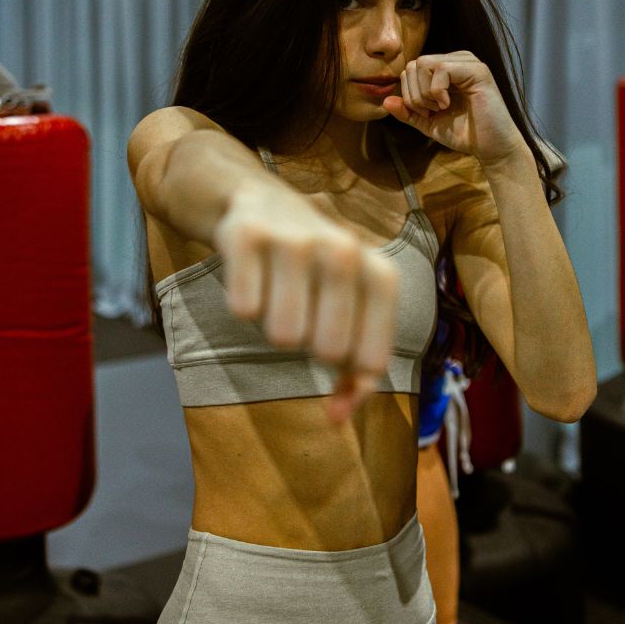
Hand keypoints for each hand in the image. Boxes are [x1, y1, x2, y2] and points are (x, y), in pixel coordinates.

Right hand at [211, 179, 398, 423]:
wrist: (262, 204)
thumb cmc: (317, 275)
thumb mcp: (353, 314)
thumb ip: (356, 374)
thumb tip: (336, 419)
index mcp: (380, 274)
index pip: (370, 361)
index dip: (349, 372)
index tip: (336, 355)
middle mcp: (344, 250)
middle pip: (326, 351)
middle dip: (308, 346)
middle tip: (303, 315)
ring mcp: (295, 240)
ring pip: (283, 335)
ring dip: (275, 327)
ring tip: (279, 297)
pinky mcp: (246, 236)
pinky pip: (244, 309)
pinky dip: (244, 305)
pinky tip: (252, 279)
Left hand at [382, 51, 525, 165]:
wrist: (490, 148)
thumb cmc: (464, 134)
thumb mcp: (429, 123)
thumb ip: (408, 112)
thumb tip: (385, 101)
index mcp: (445, 69)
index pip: (411, 69)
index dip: (409, 94)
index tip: (425, 113)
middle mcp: (457, 60)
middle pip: (414, 64)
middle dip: (414, 94)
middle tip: (431, 112)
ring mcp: (468, 62)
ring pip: (424, 64)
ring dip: (424, 93)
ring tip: (440, 108)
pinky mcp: (477, 70)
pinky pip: (441, 68)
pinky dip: (437, 90)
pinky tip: (448, 104)